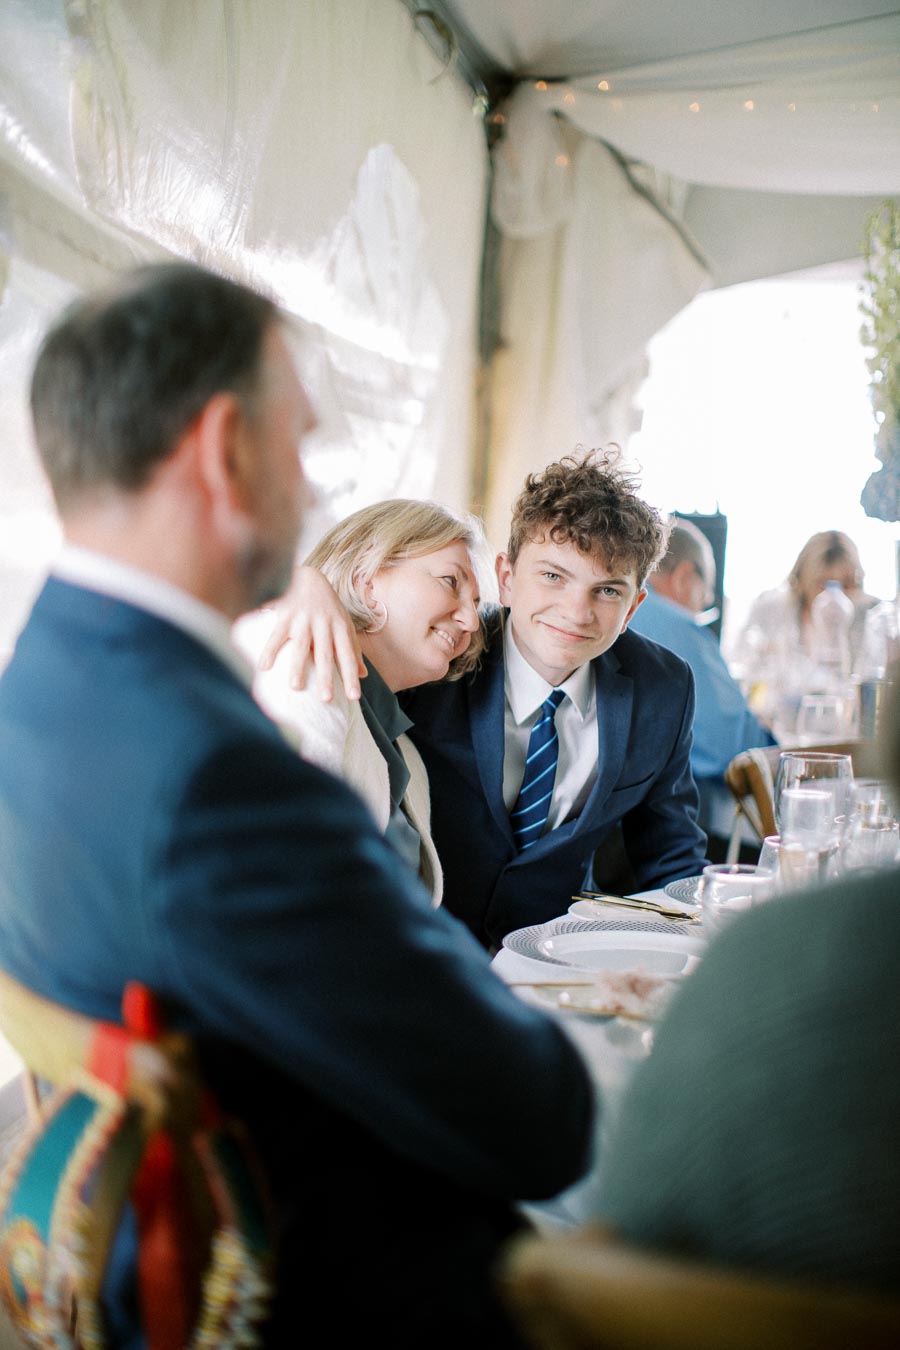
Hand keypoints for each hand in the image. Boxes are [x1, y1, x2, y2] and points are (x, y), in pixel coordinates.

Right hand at [258, 566, 366, 702]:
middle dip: (326, 676)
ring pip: (301, 645)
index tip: (354, 696)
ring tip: (296, 687)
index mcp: (340, 627)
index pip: (347, 655)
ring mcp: (303, 618)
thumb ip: (353, 648)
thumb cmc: (329, 605)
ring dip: (298, 666)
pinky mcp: (285, 613)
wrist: (308, 575)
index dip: (351, 675)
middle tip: (326, 699)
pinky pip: (276, 634)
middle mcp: (323, 623)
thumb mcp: (345, 623)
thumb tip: (363, 674)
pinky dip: (270, 650)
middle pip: (325, 653)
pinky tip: (264, 667)